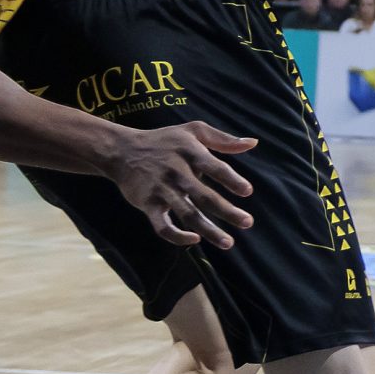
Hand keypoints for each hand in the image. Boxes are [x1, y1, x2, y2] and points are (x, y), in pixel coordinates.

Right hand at [105, 120, 255, 247]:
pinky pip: (162, 226)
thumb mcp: (193, 131)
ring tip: (228, 242)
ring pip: (187, 214)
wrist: (121, 151)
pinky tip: (194, 240)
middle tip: (247, 222)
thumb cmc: (164, 140)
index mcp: (189, 152)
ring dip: (208, 230)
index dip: (230, 179)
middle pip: (204, 195)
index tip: (247, 192)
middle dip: (226, 211)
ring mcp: (161, 189)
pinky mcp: (148, 204)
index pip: (214, 167)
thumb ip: (223, 139)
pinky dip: (176, 236)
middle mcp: (176, 171)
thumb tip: (253, 143)